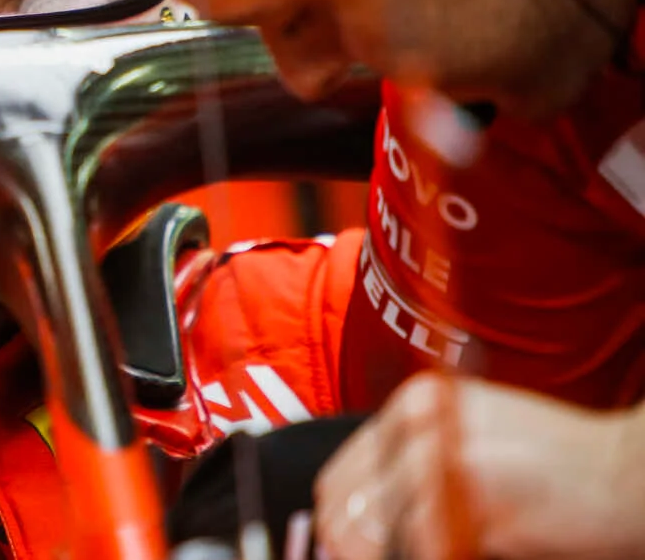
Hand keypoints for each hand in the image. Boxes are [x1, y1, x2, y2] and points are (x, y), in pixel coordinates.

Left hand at [314, 372, 644, 558]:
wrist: (624, 474)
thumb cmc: (558, 458)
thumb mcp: (472, 428)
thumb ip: (415, 453)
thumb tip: (360, 502)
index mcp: (416, 407)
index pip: (342, 470)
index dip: (335, 515)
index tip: (337, 540)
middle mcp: (421, 431)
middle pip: (345, 502)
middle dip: (343, 540)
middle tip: (352, 557)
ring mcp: (444, 471)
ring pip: (371, 532)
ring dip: (373, 553)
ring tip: (392, 556)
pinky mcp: (472, 515)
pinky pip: (415, 550)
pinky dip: (413, 556)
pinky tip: (435, 553)